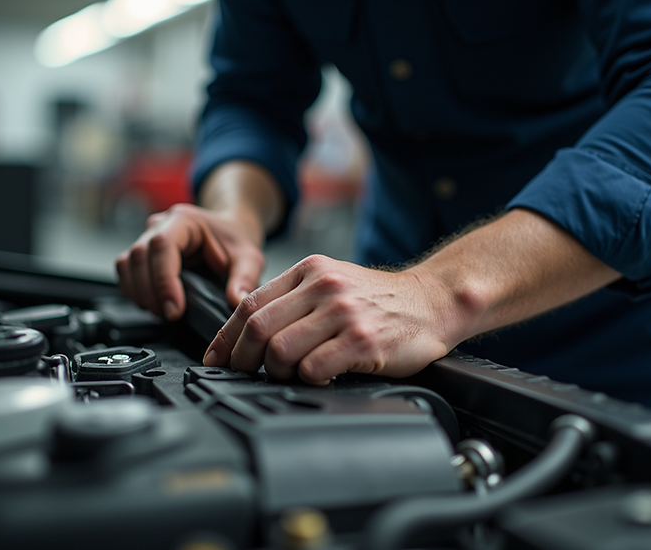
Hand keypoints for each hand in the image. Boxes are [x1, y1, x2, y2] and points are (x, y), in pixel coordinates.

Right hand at [116, 203, 265, 319]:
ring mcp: (147, 238)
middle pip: (139, 257)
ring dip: (140, 294)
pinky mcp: (142, 254)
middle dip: (151, 293)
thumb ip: (245, 279)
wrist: (227, 232)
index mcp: (184, 220)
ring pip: (127, 265)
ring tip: (164, 311)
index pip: (162, 245)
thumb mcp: (249, 258)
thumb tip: (237, 302)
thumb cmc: (234, 241)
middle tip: (171, 315)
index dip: (163, 279)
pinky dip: (135, 292)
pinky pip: (126, 272)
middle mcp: (160, 225)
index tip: (174, 308)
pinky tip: (154, 305)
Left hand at [202, 255, 465, 384]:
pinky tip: (316, 379)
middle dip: (241, 359)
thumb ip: (294, 300)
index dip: (226, 337)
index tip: (216, 359)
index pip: (249, 303)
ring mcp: (343, 313)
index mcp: (309, 271)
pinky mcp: (362, 340)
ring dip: (274, 372)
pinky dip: (307, 380)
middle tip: (242, 375)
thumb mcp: (332, 283)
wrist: (433, 301)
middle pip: (257, 327)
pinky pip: (314, 368)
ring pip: (280, 349)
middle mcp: (323, 286)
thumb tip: (248, 335)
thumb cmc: (380, 301)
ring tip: (284, 377)